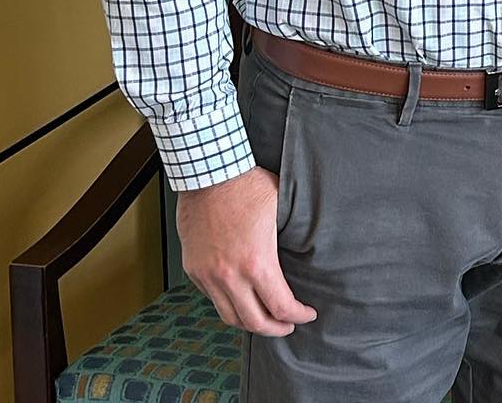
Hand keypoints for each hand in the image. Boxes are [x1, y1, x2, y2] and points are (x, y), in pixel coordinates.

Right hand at [177, 166, 316, 335]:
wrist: (208, 173)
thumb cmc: (247, 185)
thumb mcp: (281, 209)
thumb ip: (288, 238)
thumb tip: (304, 252)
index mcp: (257, 262)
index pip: (280, 306)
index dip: (298, 315)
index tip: (307, 314)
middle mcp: (230, 275)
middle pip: (254, 322)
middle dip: (276, 328)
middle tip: (288, 325)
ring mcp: (208, 275)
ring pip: (229, 316)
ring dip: (250, 323)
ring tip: (264, 319)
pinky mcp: (194, 270)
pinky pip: (212, 298)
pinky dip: (229, 304)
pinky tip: (241, 299)